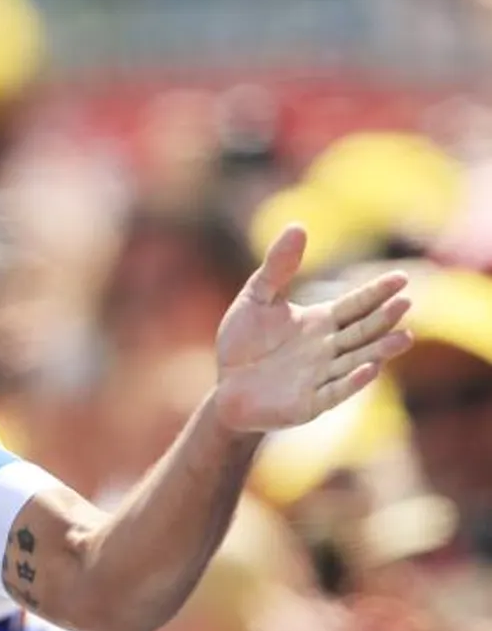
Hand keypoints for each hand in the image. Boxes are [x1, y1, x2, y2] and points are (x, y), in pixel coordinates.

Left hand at [213, 224, 413, 432]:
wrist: (225, 389)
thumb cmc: (243, 344)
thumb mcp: (256, 300)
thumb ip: (277, 268)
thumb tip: (298, 226)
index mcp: (322, 322)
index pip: (356, 305)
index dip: (377, 293)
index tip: (400, 278)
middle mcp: (329, 349)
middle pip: (362, 331)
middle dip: (384, 318)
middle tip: (406, 302)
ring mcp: (322, 377)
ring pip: (356, 360)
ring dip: (379, 350)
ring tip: (404, 337)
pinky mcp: (309, 404)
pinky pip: (335, 392)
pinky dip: (352, 381)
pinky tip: (370, 368)